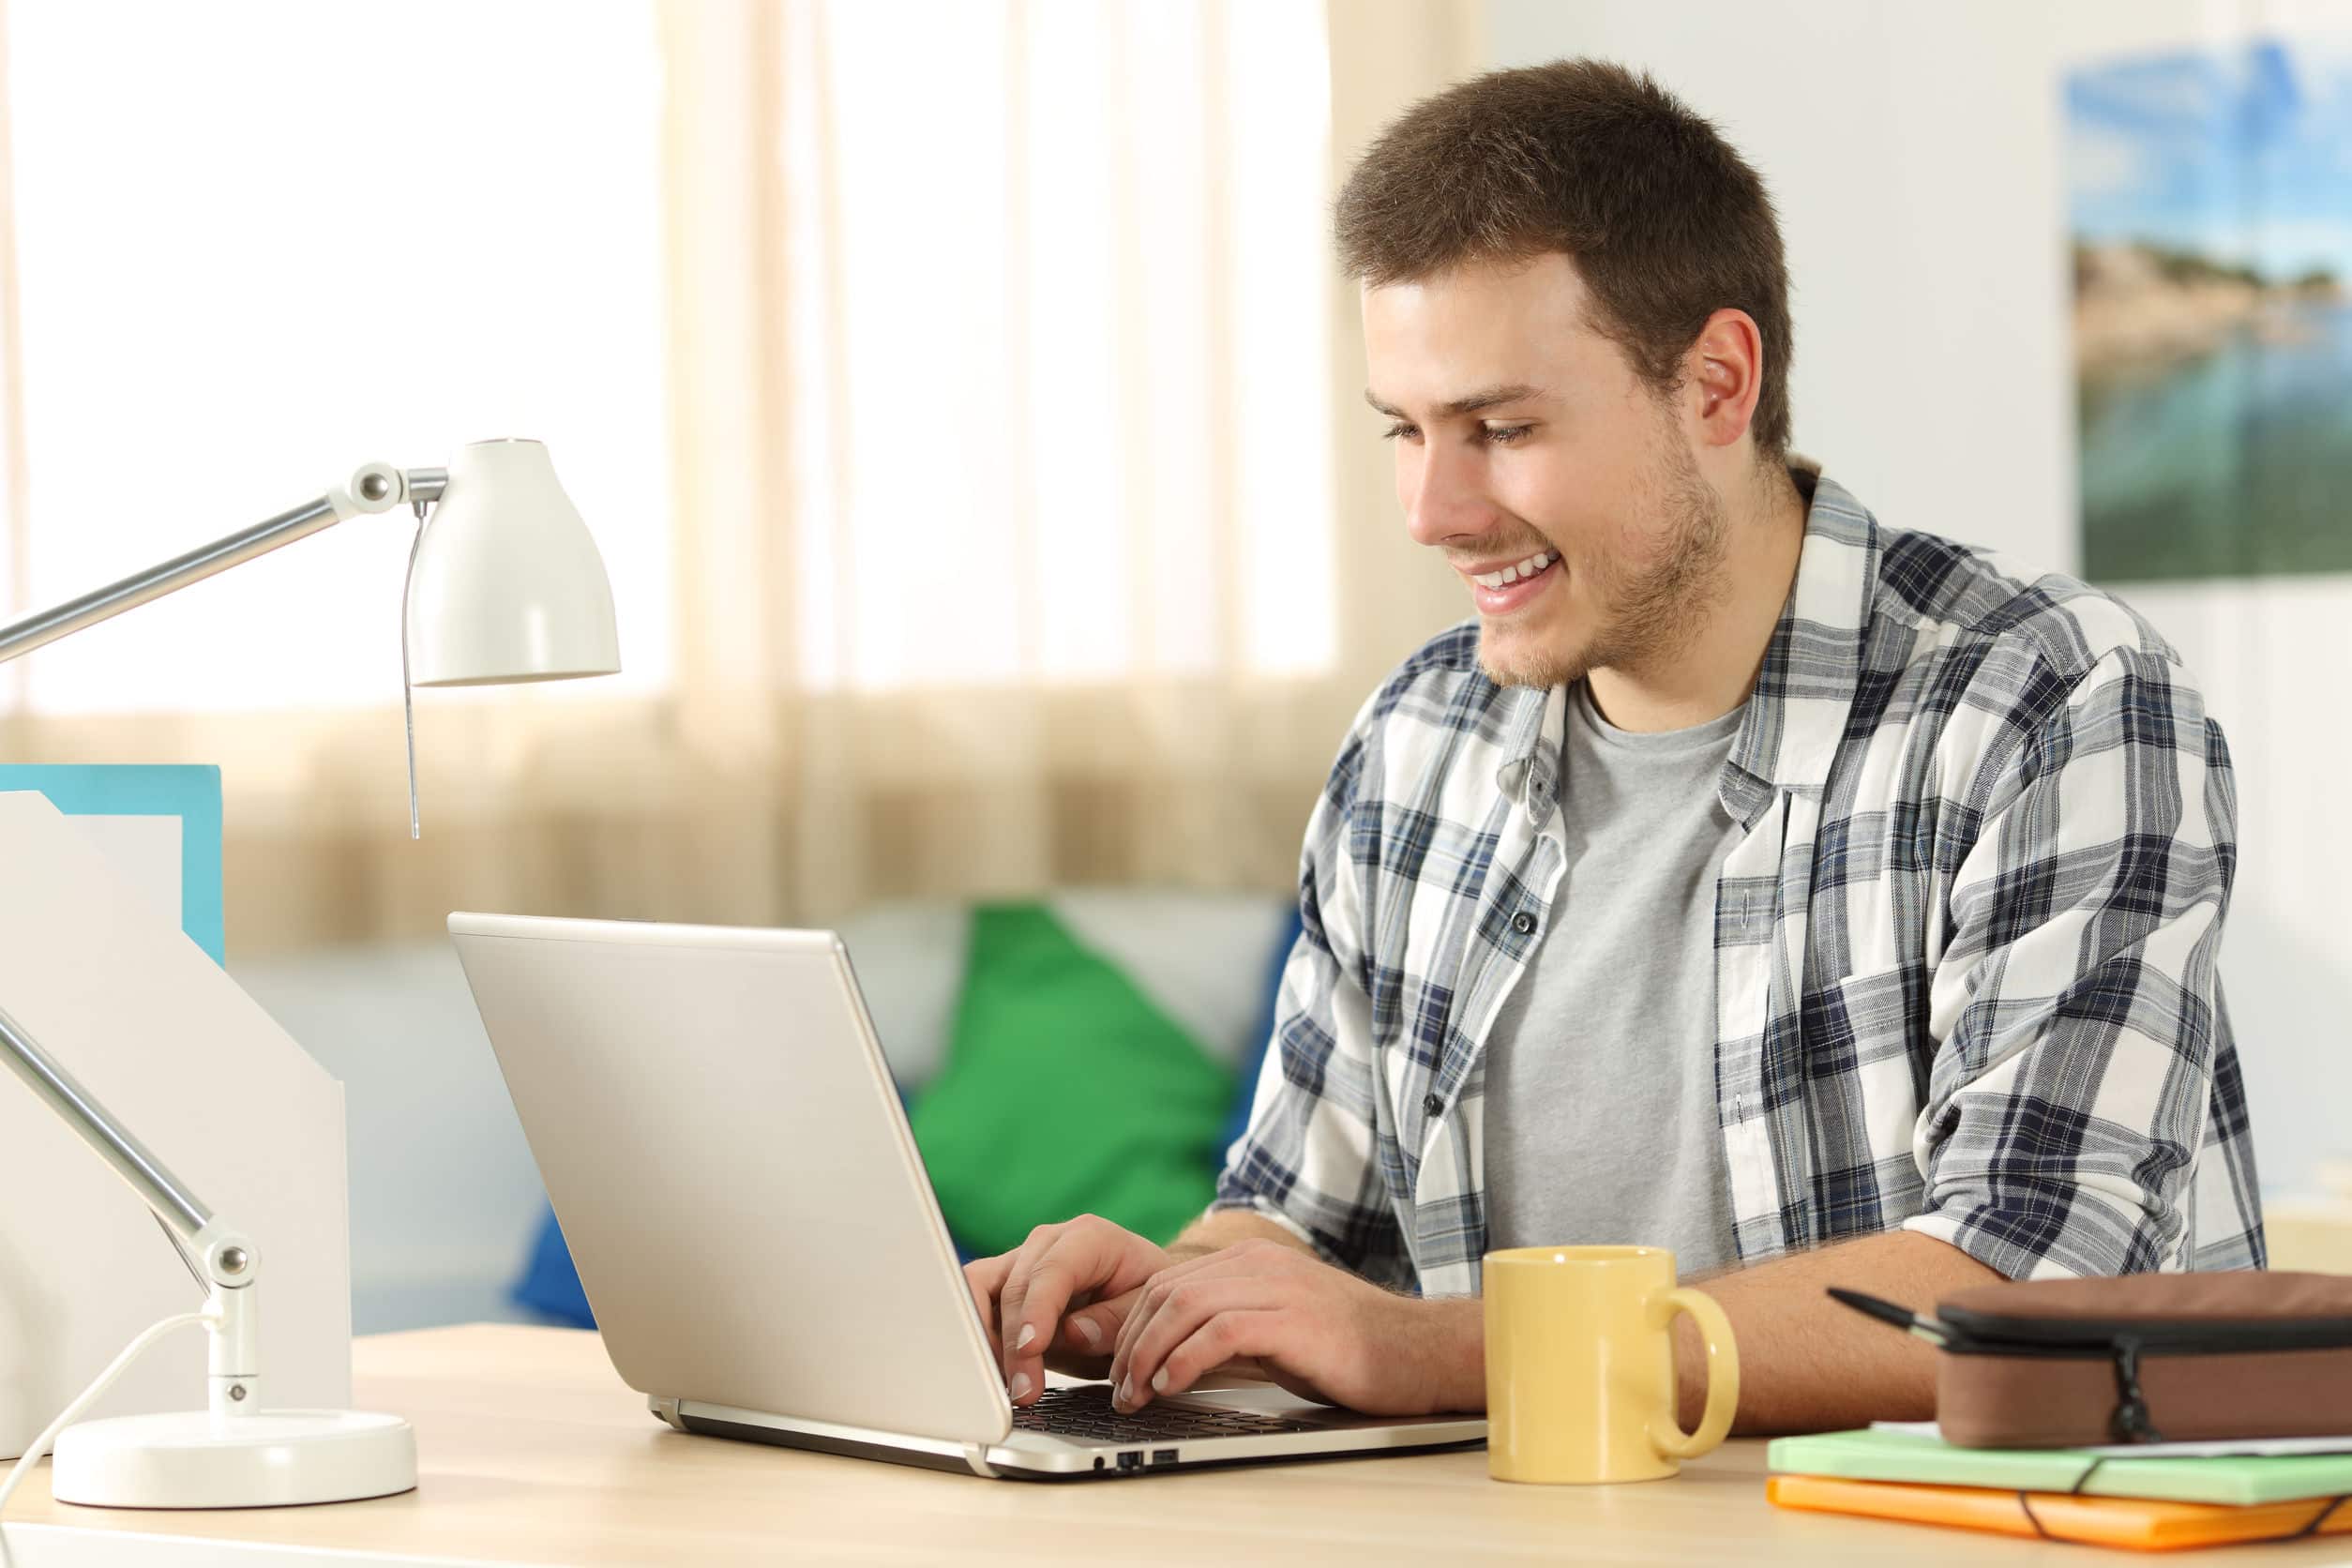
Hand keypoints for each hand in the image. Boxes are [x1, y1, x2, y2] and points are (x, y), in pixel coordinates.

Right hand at [962, 1214, 1170, 1405]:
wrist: (1133, 1291)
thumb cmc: (1141, 1295)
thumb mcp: (1146, 1308)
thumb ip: (1115, 1320)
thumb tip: (1073, 1333)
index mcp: (1089, 1237)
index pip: (1054, 1270)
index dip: (1038, 1310)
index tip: (1032, 1348)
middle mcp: (1047, 1243)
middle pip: (1015, 1287)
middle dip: (1015, 1344)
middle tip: (1024, 1391)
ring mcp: (1020, 1261)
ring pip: (980, 1288)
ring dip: (984, 1337)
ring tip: (1001, 1382)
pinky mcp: (1002, 1284)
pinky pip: (973, 1302)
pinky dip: (977, 1336)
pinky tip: (992, 1370)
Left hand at [1106, 1239, 1470, 1416]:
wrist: (1418, 1352)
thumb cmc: (1351, 1349)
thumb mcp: (1277, 1327)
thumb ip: (1229, 1327)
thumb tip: (1171, 1354)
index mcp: (1251, 1261)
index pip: (1167, 1282)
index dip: (1132, 1327)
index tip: (1121, 1370)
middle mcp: (1260, 1264)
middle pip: (1166, 1291)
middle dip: (1131, 1343)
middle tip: (1121, 1388)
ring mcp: (1278, 1287)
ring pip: (1184, 1306)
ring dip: (1149, 1355)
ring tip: (1139, 1394)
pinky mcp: (1294, 1319)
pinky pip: (1221, 1331)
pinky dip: (1186, 1359)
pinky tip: (1173, 1386)